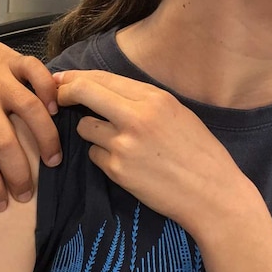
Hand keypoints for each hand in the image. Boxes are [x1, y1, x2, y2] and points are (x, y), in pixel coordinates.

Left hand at [0, 21, 61, 211]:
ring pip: (29, 110)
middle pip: (5, 143)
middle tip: (27, 193)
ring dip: (45, 139)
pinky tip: (55, 110)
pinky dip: (48, 89)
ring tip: (52, 161)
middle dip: (19, 175)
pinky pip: (36, 72)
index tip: (1, 205)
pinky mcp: (11, 59)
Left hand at [55, 70, 259, 232]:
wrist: (213, 194)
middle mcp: (137, 116)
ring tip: (116, 142)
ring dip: (91, 132)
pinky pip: (94, 155)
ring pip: (84, 127)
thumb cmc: (199, 153)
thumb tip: (105, 89)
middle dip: (64, 93)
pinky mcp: (117, 170)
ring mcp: (124, 144)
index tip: (63, 79)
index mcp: (154, 98)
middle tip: (57, 99)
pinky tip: (126, 165)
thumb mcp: (177, 113)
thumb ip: (143, 100)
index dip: (76, 77)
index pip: (102, 78)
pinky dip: (103, 158)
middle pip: (83, 92)